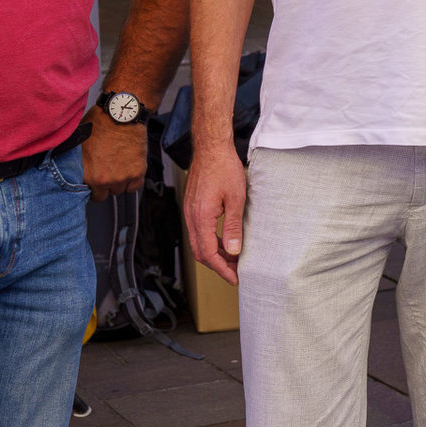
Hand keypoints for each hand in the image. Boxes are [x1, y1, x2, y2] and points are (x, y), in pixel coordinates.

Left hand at [81, 108, 146, 201]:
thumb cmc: (99, 123)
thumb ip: (75, 162)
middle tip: (104, 172)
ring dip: (117, 182)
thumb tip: (68, 168)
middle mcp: (104, 180)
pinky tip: (127, 169)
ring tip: (116, 167)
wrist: (121, 114)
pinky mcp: (137, 172)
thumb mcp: (77, 144)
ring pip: (119, 191)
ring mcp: (122, 177)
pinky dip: (132, 181)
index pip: (86, 193)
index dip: (88, 185)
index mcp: (87, 175)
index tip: (91, 179)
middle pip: (103, 195)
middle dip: (103, 186)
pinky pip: (134, 187)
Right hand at [183, 144, 247, 285]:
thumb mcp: (236, 198)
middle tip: (236, 272)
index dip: (222, 269)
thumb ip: (233, 227)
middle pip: (200, 253)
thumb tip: (234, 252)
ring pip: (198, 243)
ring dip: (214, 254)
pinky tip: (225, 241)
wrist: (211, 148)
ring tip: (233, 259)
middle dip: (218, 266)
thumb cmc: (224, 168)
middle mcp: (191, 217)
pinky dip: (211, 242)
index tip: (235, 278)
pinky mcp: (192, 207)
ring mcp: (189, 212)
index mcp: (201, 217)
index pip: (209, 254)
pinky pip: (198, 232)